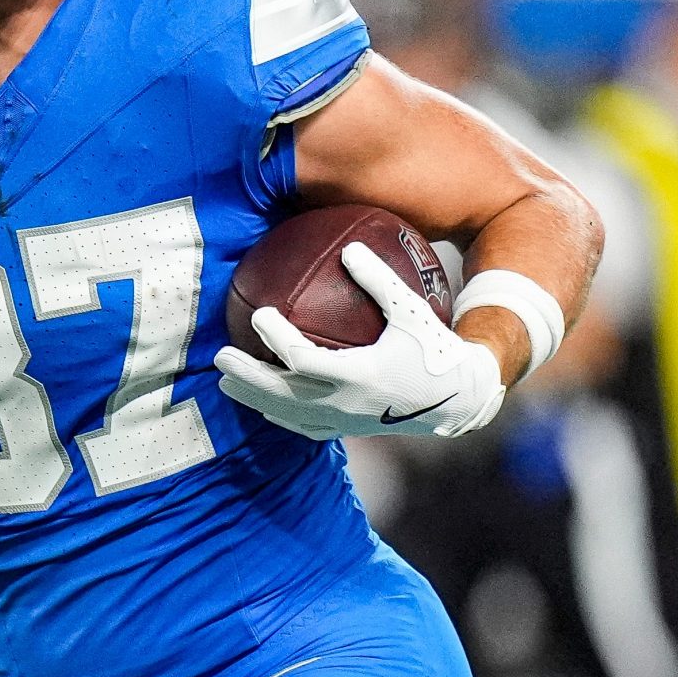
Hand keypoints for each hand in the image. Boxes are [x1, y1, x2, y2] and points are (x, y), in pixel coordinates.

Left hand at [214, 243, 505, 439]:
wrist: (459, 398)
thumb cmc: (436, 350)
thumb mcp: (411, 311)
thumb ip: (379, 280)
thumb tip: (349, 247)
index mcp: (358, 374)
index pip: (302, 359)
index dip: (276, 338)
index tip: (259, 314)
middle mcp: (345, 403)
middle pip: (282, 393)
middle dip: (248, 375)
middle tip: (218, 356)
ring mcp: (344, 420)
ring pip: (287, 414)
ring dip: (253, 397)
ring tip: (224, 381)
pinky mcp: (348, 429)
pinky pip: (304, 426)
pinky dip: (279, 414)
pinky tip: (262, 403)